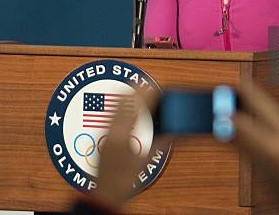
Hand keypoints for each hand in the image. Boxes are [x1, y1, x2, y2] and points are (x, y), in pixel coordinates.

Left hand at [92, 89, 157, 210]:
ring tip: (140, 90)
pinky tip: (128, 105)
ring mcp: (105, 131)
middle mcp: (110, 129)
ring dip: (129, 95)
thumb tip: (175, 129)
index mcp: (122, 134)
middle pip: (123, 99)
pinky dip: (122, 104)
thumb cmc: (122, 181)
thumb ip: (161, 141)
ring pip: (116, 104)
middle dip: (138, 89)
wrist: (104, 193)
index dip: (148, 93)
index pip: (135, 105)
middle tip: (150, 85)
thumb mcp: (146, 160)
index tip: (157, 87)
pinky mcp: (103, 134)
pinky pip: (112, 111)